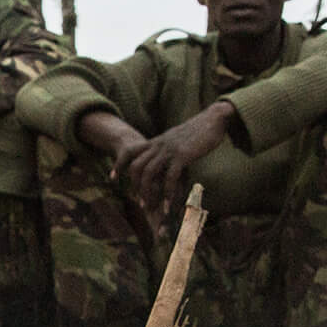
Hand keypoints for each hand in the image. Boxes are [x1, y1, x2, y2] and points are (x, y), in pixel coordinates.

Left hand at [124, 100, 234, 223]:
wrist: (214, 119)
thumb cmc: (199, 131)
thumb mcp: (177, 138)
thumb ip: (169, 147)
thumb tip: (166, 158)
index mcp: (156, 141)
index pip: (130, 152)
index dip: (119, 164)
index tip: (112, 178)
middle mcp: (159, 145)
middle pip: (136, 166)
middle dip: (135, 186)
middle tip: (140, 203)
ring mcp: (169, 150)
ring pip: (149, 173)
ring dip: (148, 193)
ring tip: (150, 208)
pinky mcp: (182, 155)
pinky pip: (170, 177)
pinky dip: (168, 193)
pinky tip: (169, 205)